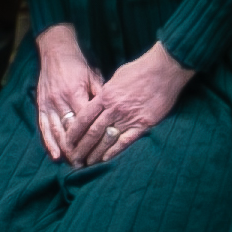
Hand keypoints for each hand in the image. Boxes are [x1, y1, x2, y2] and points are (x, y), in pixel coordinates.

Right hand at [30, 24, 103, 163]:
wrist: (56, 50)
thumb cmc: (79, 64)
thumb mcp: (94, 76)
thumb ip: (101, 95)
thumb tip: (113, 114)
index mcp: (75, 92)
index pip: (85, 121)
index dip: (93, 138)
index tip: (101, 152)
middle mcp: (60, 100)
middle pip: (70, 131)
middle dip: (79, 149)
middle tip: (88, 165)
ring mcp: (49, 103)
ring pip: (57, 132)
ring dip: (65, 150)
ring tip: (74, 164)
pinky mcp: (41, 105)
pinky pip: (44, 127)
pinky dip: (49, 143)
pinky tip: (55, 156)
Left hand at [69, 44, 191, 164]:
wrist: (164, 69)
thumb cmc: (140, 69)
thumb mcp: (116, 77)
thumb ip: (106, 92)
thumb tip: (99, 100)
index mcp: (105, 96)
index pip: (84, 118)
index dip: (74, 132)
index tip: (67, 141)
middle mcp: (114, 109)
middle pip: (93, 132)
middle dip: (81, 147)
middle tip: (73, 158)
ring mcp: (129, 118)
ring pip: (107, 139)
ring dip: (96, 153)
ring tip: (87, 162)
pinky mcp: (144, 124)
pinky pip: (126, 141)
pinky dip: (115, 151)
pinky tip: (106, 159)